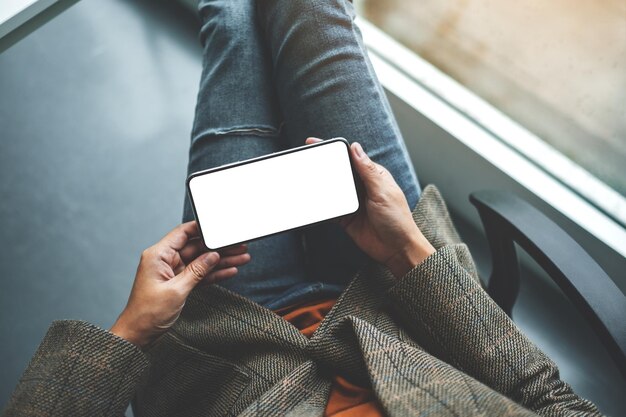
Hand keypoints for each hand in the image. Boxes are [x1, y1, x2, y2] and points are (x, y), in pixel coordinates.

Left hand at [110, 221, 249, 347]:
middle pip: (196, 247)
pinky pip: (200, 274)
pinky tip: (230, 270)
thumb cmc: (147, 313)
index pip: (183, 233)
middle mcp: (165, 260)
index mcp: (158, 255)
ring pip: (201, 261)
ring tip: (241, 257)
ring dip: (221, 260)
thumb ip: (197, 271)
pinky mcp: (178, 283)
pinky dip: (214, 273)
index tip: (220, 227)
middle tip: (238, 246)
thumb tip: (213, 256)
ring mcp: (172, 272)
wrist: (138, 334)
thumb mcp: (177, 290)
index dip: (202, 228)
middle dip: (218, 247)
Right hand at [306, 138, 434, 277]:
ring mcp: (353, 202)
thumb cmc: (397, 219)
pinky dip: (322, 204)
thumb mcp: (382, 191)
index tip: (318, 144)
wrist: (396, 250)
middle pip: (339, 172)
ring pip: (332, 189)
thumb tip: (355, 148)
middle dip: (323, 166)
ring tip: (306, 178)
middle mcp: (362, 187)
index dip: (335, 150)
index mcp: (373, 176)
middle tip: (306, 159)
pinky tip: (313, 200)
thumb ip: (367, 170)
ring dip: (321, 185)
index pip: (352, 158)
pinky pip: (330, 208)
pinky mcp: (346, 217)